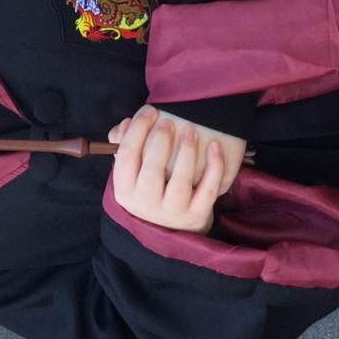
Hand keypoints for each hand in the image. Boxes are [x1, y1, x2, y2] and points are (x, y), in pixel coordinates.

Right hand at [107, 105, 247, 232]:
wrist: (169, 227)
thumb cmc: (149, 189)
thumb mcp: (131, 173)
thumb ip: (123, 145)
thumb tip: (126, 124)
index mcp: (125, 190)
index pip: (126, 156)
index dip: (137, 130)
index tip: (149, 110)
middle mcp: (146, 204)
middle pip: (152, 170)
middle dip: (160, 141)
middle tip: (168, 121)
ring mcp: (172, 212)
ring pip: (180, 181)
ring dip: (186, 151)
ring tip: (191, 130)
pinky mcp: (196, 215)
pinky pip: (208, 189)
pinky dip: (214, 167)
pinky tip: (214, 146)